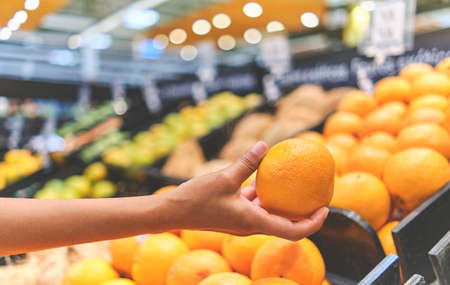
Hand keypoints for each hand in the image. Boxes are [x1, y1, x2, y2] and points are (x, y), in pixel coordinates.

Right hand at [167, 141, 328, 240]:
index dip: (313, 223)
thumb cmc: (197, 198)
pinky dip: (263, 194)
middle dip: (303, 212)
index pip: (294, 232)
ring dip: (282, 202)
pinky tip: (264, 176)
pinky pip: (254, 205)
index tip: (325, 208)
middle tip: (315, 194)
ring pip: (270, 213)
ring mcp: (242, 220)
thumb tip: (265, 144)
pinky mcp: (233, 213)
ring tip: (294, 183)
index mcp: (254, 222)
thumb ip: (247, 162)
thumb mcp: (224, 177)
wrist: (172, 212)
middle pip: (286, 224)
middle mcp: (251, 225)